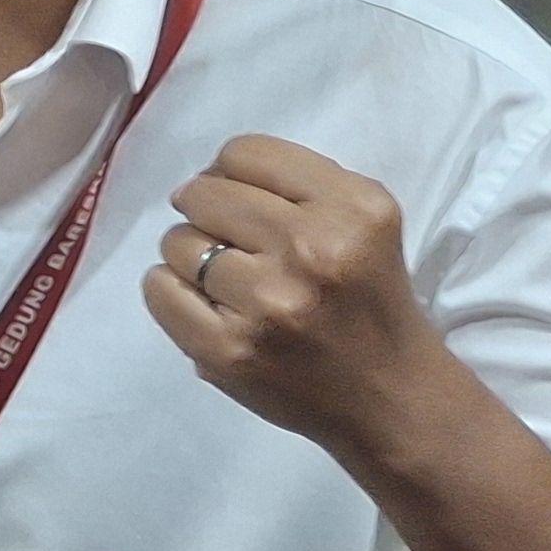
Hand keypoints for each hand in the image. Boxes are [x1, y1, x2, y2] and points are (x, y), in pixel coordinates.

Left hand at [146, 133, 459, 476]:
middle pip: (202, 193)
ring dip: (190, 257)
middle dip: (205, 213)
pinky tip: (205, 306)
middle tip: (231, 244)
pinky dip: (169, 292)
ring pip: (177, 242)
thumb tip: (205, 176)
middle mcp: (313, 249)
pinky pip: (159, 289)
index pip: (244, 153)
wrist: (391, 396)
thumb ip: (293, 187)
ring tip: (229, 283)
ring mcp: (269, 303)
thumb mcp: (361, 222)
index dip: (229, 174)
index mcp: (354, 207)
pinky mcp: (230, 350)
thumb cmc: (367, 302)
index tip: (239, 202)